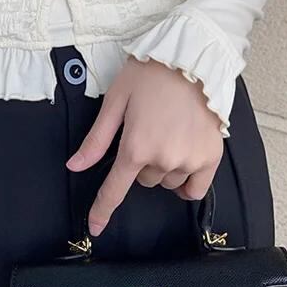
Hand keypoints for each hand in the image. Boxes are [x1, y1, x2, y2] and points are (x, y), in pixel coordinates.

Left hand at [66, 57, 223, 236]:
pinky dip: (186, 179)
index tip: (95, 227)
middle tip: (147, 129)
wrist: (190, 59)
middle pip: (144, 179)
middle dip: (141, 161)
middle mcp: (163, 159)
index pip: (115, 189)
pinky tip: (184, 157)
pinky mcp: (211, 156)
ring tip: (168, 131)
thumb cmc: (149, 74)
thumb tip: (75, 165)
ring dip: (163, 166)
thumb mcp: (116, 101)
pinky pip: (194, 187)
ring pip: (167, 181)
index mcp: (136, 146)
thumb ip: (96, 139)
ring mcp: (190, 160)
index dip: (102, 210)